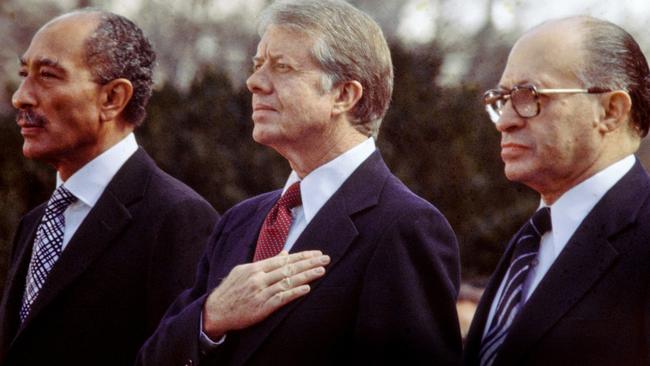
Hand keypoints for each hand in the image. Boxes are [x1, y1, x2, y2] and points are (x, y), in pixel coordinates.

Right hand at [202, 250, 329, 338]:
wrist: (216, 310)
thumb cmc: (231, 290)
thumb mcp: (244, 270)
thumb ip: (266, 262)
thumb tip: (285, 253)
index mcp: (255, 267)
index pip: (283, 259)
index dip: (301, 256)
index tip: (316, 253)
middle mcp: (259, 278)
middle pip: (288, 268)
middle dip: (308, 263)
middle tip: (325, 258)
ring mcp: (260, 292)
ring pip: (287, 282)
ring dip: (306, 276)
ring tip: (321, 271)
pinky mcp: (261, 307)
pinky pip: (281, 298)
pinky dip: (294, 293)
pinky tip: (306, 288)